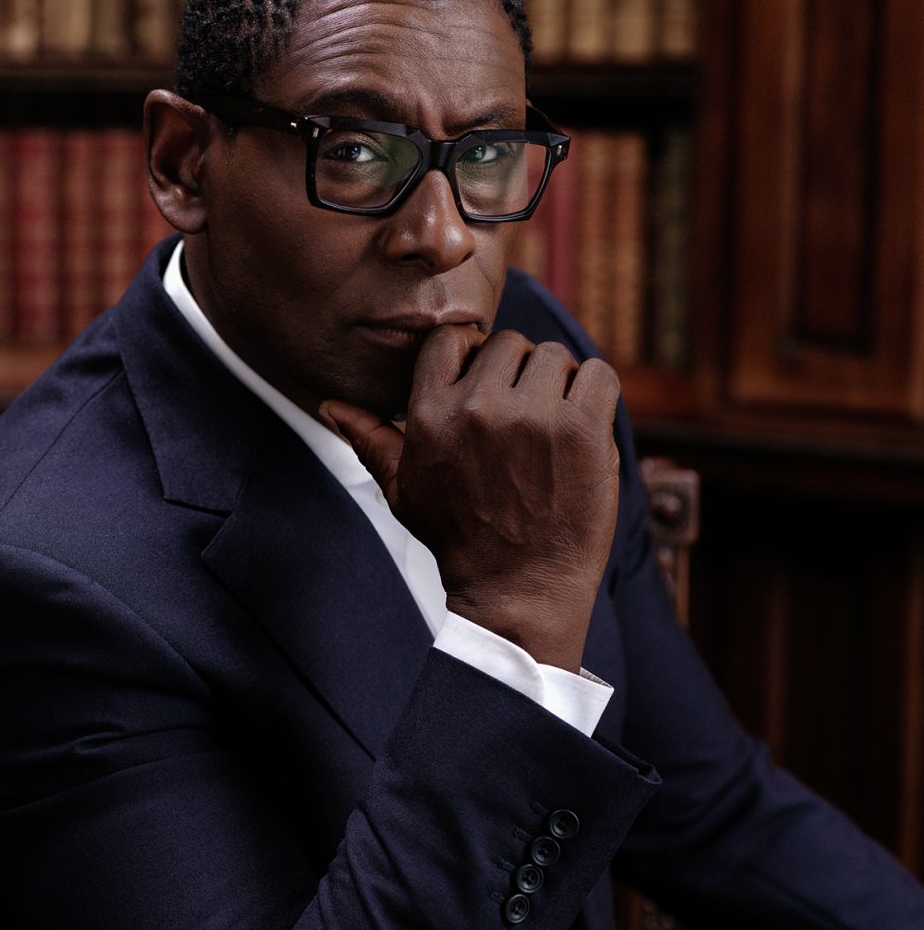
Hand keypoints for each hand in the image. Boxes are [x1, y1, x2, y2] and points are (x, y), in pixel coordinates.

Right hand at [321, 326, 620, 671]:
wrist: (518, 591)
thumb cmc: (459, 540)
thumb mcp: (404, 490)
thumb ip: (371, 441)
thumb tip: (329, 406)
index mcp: (431, 415)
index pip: (452, 338)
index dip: (473, 355)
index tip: (487, 387)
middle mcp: (479, 408)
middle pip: (509, 343)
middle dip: (518, 373)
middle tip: (524, 417)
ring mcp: (535, 417)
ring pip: (555, 357)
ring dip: (559, 384)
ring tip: (553, 428)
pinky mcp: (582, 431)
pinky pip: (599, 375)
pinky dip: (596, 394)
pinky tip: (582, 429)